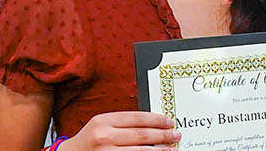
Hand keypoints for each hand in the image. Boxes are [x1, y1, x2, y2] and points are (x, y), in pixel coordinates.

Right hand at [59, 111, 180, 150]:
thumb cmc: (89, 140)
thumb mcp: (101, 125)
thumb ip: (122, 123)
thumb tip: (152, 124)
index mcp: (103, 121)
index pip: (136, 118)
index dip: (156, 120)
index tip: (169, 122)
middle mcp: (104, 137)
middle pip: (141, 135)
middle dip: (163, 135)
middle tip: (176, 135)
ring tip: (172, 149)